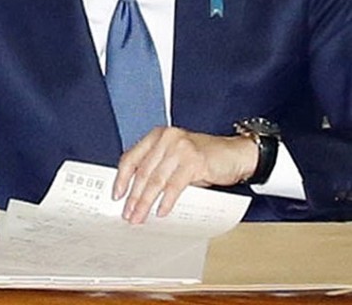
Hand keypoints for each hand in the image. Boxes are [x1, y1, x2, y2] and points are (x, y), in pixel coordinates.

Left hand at [114, 126, 258, 223]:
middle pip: (143, 172)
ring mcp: (180, 148)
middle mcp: (166, 139)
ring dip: (146, 202)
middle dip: (133, 196)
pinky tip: (161, 211)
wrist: (236, 153)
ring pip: (156, 180)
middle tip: (128, 213)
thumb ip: (158, 167)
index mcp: (157, 136)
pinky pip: (175, 185)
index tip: (116, 195)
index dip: (122, 178)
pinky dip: (167, 201)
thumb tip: (137, 192)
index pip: (131, 157)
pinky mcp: (194, 161)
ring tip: (140, 216)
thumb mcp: (176, 157)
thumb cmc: (204, 157)